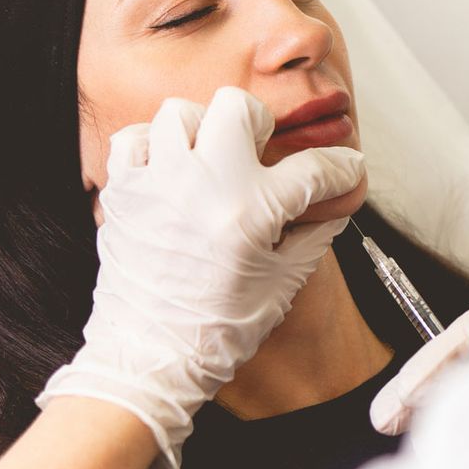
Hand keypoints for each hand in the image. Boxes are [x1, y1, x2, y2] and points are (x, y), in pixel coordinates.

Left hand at [37, 87, 365, 468]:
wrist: (149, 360)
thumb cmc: (213, 331)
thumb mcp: (281, 284)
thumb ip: (312, 236)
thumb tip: (331, 205)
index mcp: (250, 212)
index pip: (313, 168)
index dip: (341, 167)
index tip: (345, 169)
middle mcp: (202, 186)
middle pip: (238, 108)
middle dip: (259, 125)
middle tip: (259, 154)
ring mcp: (158, 184)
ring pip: (180, 113)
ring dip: (202, 130)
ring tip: (209, 159)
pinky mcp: (123, 193)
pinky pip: (133, 140)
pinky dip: (153, 148)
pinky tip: (169, 171)